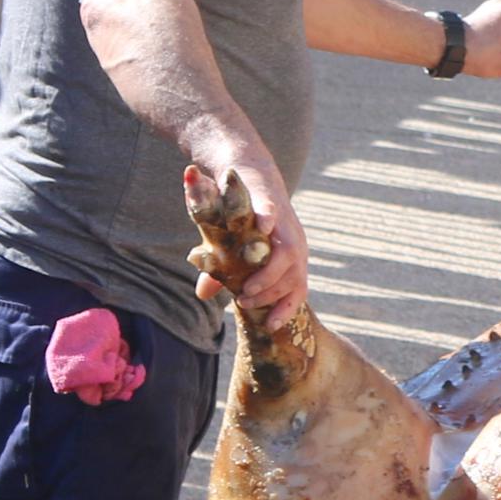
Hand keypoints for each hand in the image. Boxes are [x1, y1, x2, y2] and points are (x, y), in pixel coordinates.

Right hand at [188, 147, 310, 327]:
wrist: (243, 173)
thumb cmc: (241, 219)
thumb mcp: (230, 250)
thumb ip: (221, 273)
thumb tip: (203, 295)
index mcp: (290, 257)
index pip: (297, 289)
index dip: (286, 308)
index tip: (269, 326)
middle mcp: (293, 242)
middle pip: (295, 276)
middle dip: (271, 294)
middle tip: (244, 301)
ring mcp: (284, 222)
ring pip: (288, 252)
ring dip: (269, 273)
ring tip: (248, 287)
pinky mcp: (268, 199)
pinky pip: (272, 213)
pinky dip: (268, 221)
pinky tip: (262, 230)